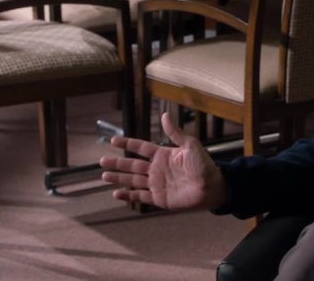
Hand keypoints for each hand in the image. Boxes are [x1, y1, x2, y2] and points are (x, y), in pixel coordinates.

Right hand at [100, 112, 227, 209]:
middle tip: (101, 160)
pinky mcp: (159, 198)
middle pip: (132, 165)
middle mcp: (157, 169)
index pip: (141, 147)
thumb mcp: (190, 145)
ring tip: (104, 175)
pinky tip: (116, 194)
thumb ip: (175, 133)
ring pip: (132, 180)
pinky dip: (128, 195)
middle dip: (117, 163)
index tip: (113, 141)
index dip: (127, 143)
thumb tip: (165, 114)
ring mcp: (157, 184)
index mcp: (163, 155)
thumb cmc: (204, 165)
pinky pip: (140, 196)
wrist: (212, 187)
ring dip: (118, 178)